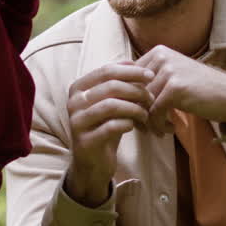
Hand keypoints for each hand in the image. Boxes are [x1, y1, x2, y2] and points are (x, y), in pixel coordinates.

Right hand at [64, 62, 153, 206]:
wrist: (92, 163)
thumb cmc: (104, 127)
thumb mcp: (111, 103)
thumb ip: (120, 84)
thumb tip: (138, 62)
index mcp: (78, 88)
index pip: (106, 70)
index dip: (130, 71)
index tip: (150, 74)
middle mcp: (73, 102)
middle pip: (110, 86)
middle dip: (136, 90)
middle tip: (152, 97)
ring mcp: (77, 122)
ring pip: (111, 105)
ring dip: (134, 108)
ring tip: (146, 114)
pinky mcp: (85, 141)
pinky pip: (110, 126)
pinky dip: (127, 124)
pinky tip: (134, 126)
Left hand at [135, 46, 225, 130]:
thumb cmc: (200, 89)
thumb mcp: (173, 75)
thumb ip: (151, 79)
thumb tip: (120, 93)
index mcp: (158, 52)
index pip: (129, 78)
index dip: (130, 99)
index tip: (139, 115)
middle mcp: (161, 57)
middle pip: (134, 90)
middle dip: (137, 112)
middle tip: (145, 128)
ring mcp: (169, 71)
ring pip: (143, 103)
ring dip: (148, 122)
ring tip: (159, 130)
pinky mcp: (175, 88)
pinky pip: (154, 112)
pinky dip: (159, 126)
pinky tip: (170, 130)